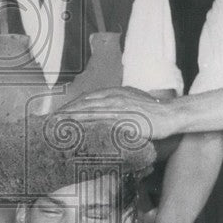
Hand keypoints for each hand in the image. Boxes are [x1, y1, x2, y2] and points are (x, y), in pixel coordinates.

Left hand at [54, 87, 177, 139]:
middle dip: (66, 111)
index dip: (73, 106)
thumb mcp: (134, 105)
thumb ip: (120, 108)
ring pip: (88, 109)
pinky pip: (99, 120)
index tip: (61, 114)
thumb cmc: (155, 113)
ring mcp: (118, 105)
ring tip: (57, 124)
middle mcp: (114, 96)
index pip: (89, 98)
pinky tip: (75, 129)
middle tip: (51, 120)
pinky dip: (85, 123)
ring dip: (71, 116)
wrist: (171, 115)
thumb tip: (109, 117)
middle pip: (84, 102)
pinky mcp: (122, 116)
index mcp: (116, 92)